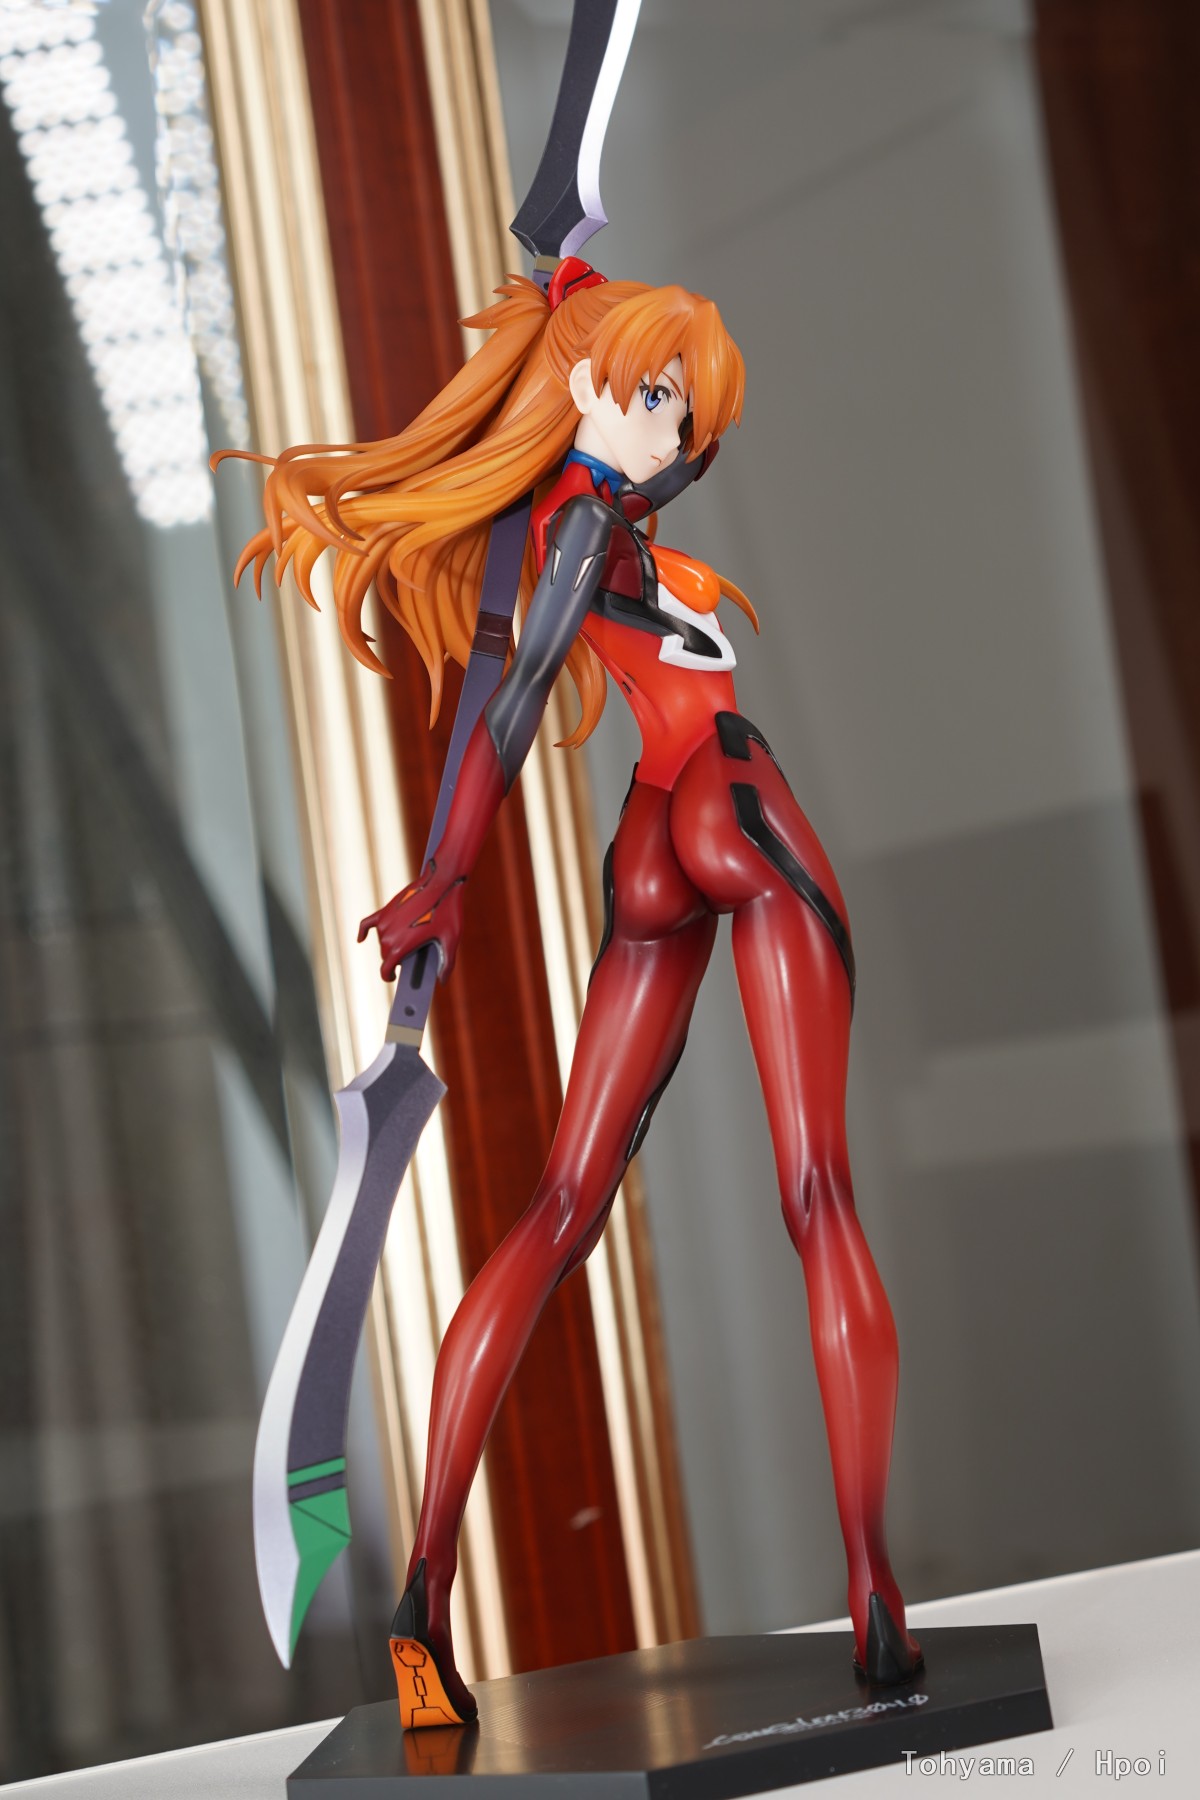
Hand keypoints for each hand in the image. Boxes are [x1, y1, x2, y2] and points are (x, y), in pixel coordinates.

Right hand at [358, 863, 465, 982]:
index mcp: (401, 946)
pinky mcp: (385, 910)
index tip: (394, 977)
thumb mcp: (451, 940)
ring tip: (407, 941)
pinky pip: (367, 923)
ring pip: (381, 941)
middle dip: (395, 958)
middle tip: (411, 956)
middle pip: (385, 955)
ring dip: (390, 944)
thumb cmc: (448, 911)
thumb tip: (443, 980)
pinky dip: (362, 932)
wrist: (440, 882)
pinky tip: (360, 939)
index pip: (385, 969)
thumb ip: (447, 963)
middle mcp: (388, 935)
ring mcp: (385, 922)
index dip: (388, 976)